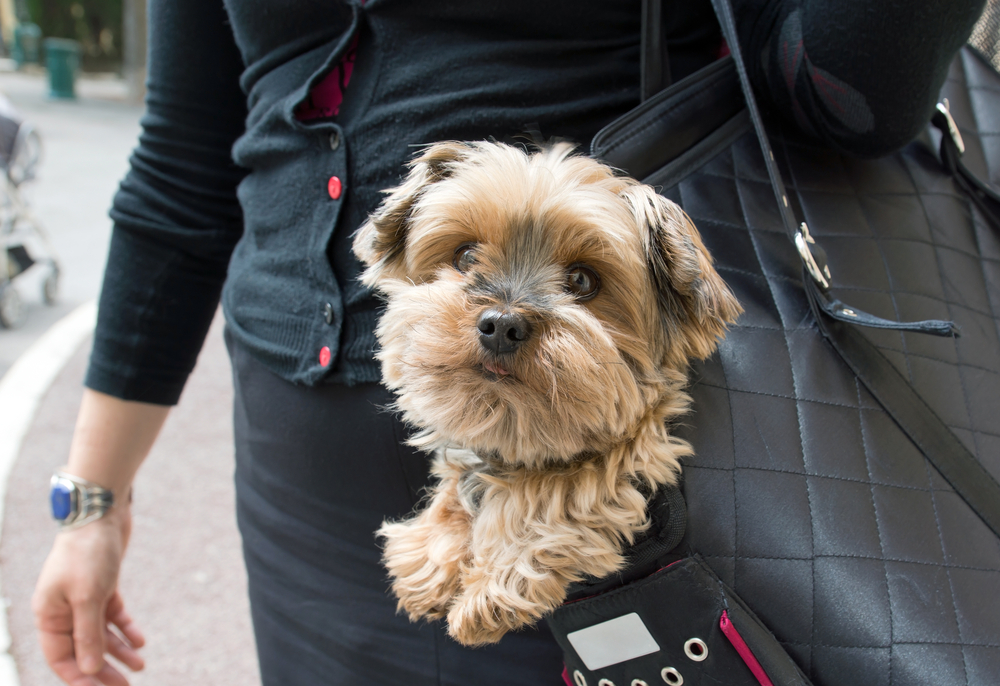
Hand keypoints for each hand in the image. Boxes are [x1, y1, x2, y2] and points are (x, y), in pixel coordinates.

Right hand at [32, 506, 145, 685]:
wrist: (102, 513)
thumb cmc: (88, 552)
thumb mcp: (88, 596)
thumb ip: (88, 633)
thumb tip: (88, 668)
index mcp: (49, 614)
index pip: (61, 658)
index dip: (79, 677)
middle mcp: (63, 609)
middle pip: (82, 650)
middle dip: (102, 670)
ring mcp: (83, 597)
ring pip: (100, 634)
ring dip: (119, 651)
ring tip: (140, 666)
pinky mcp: (102, 586)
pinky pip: (112, 616)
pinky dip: (126, 628)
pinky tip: (140, 642)